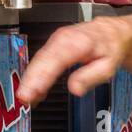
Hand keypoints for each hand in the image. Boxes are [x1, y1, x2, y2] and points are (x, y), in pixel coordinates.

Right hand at [16, 18, 131, 106]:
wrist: (109, 32)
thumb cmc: (109, 47)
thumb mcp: (108, 66)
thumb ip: (90, 77)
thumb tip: (75, 89)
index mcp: (78, 43)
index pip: (55, 60)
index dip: (41, 77)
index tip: (31, 91)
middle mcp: (63, 39)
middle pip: (42, 60)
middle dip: (30, 79)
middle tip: (23, 97)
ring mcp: (55, 41)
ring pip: (38, 60)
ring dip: (30, 79)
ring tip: (27, 98)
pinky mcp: (52, 45)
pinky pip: (40, 60)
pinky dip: (34, 75)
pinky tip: (33, 90)